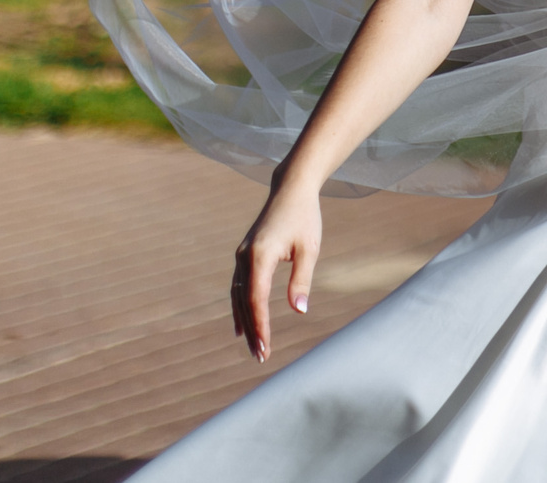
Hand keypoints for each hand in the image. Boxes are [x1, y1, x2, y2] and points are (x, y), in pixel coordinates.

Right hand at [231, 173, 323, 362]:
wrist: (291, 189)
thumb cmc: (305, 217)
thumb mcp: (309, 248)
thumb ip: (302, 279)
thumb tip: (299, 310)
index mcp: (260, 255)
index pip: (256, 299)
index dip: (260, 325)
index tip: (266, 347)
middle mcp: (245, 256)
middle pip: (243, 302)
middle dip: (252, 330)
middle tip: (261, 357)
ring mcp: (242, 255)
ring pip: (237, 296)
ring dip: (244, 322)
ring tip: (253, 348)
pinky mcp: (244, 254)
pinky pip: (237, 287)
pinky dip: (239, 308)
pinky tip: (241, 326)